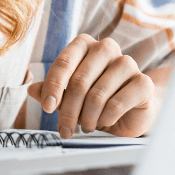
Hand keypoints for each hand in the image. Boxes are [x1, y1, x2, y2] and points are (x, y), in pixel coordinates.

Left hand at [26, 34, 156, 138]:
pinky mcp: (143, 82)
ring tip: (87, 126)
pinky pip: (118, 103)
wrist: (132, 110)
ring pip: (97, 94)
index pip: (64, 63)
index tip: (47, 108)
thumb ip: (51, 91)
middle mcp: (106, 48)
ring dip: (88, 118)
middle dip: (69, 111)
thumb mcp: (69, 95)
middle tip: (65, 129)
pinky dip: (106, 118)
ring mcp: (127, 63)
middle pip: (79, 81)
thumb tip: (31, 89)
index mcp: (84, 44)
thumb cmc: (97, 98)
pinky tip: (105, 122)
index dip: (53, 87)